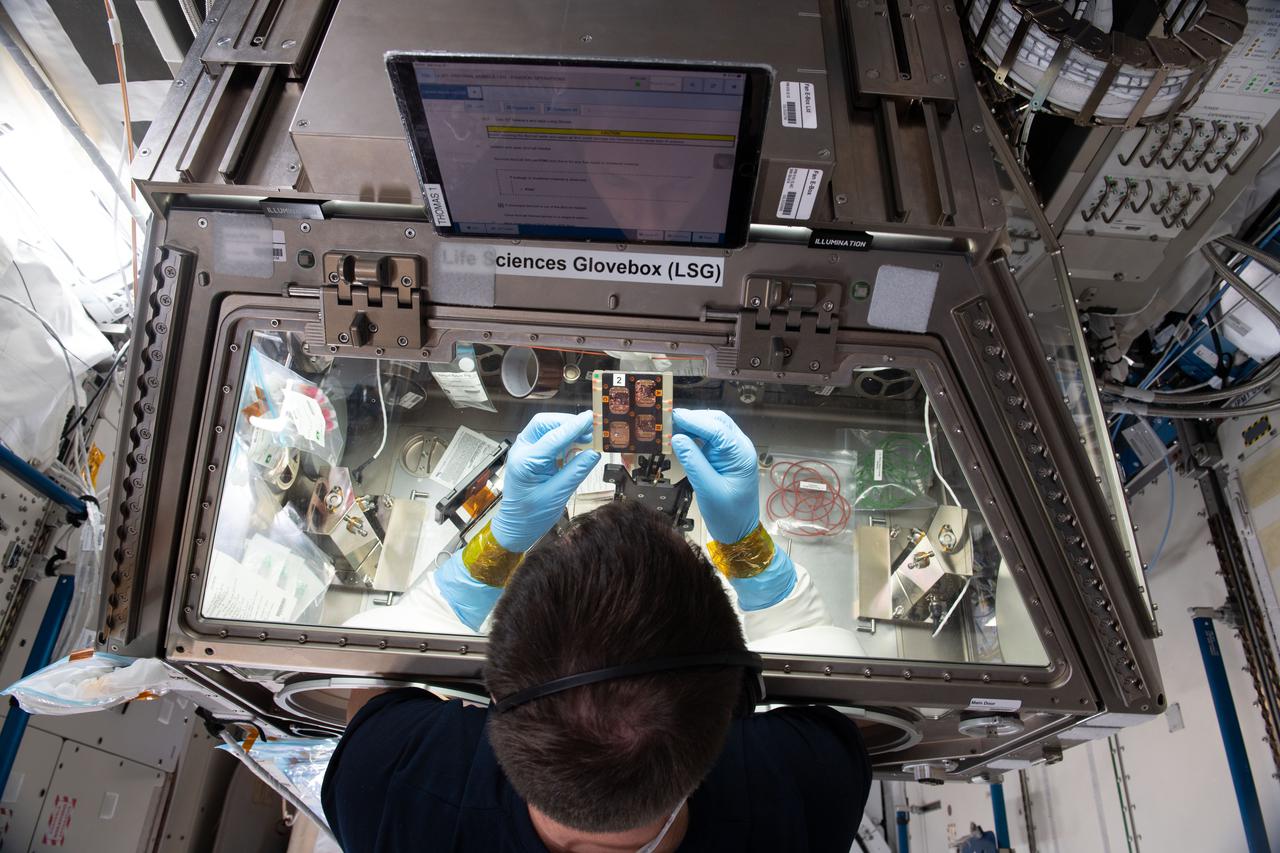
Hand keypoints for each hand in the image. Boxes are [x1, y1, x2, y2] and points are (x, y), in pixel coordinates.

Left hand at [491, 411, 599, 552]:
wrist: (515, 527)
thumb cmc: (530, 516)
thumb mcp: (557, 495)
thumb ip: (576, 472)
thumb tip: (594, 453)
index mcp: (525, 462)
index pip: (553, 437)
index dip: (574, 426)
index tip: (592, 419)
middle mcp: (521, 451)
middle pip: (545, 424)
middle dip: (568, 422)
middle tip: (590, 427)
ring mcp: (524, 452)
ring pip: (546, 428)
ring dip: (567, 429)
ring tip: (588, 437)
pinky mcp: (531, 455)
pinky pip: (547, 439)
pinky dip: (563, 439)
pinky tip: (577, 445)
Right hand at [670, 409, 759, 543]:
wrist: (739, 532)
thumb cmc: (729, 515)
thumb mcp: (708, 489)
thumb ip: (693, 462)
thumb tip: (676, 439)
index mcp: (740, 454)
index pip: (717, 429)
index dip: (694, 420)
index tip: (673, 415)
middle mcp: (738, 448)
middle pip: (715, 422)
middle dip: (692, 419)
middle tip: (667, 421)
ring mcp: (731, 451)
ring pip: (711, 428)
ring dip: (691, 426)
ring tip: (669, 428)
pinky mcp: (723, 457)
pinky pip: (708, 440)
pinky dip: (693, 436)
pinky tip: (679, 438)